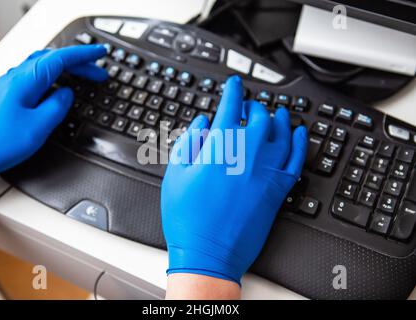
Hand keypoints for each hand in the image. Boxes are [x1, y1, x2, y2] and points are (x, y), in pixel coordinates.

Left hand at [0, 45, 107, 184]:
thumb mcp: (39, 126)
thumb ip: (58, 106)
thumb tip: (67, 93)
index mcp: (25, 80)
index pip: (61, 58)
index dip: (84, 55)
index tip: (100, 53)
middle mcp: (16, 77)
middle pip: (53, 59)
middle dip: (79, 63)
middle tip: (99, 71)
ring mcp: (11, 84)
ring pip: (45, 67)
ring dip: (67, 69)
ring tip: (85, 77)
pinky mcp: (9, 94)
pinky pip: (37, 78)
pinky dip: (55, 77)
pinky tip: (62, 87)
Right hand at [161, 75, 307, 284]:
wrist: (208, 253)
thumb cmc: (187, 216)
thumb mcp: (175, 174)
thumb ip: (189, 142)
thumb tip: (201, 123)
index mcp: (220, 146)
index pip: (230, 106)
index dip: (233, 91)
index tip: (234, 84)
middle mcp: (247, 153)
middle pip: (259, 116)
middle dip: (254, 106)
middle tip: (249, 107)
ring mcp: (266, 170)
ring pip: (281, 132)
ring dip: (279, 118)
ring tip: (276, 113)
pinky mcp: (278, 189)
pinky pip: (296, 159)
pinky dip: (300, 143)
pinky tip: (299, 134)